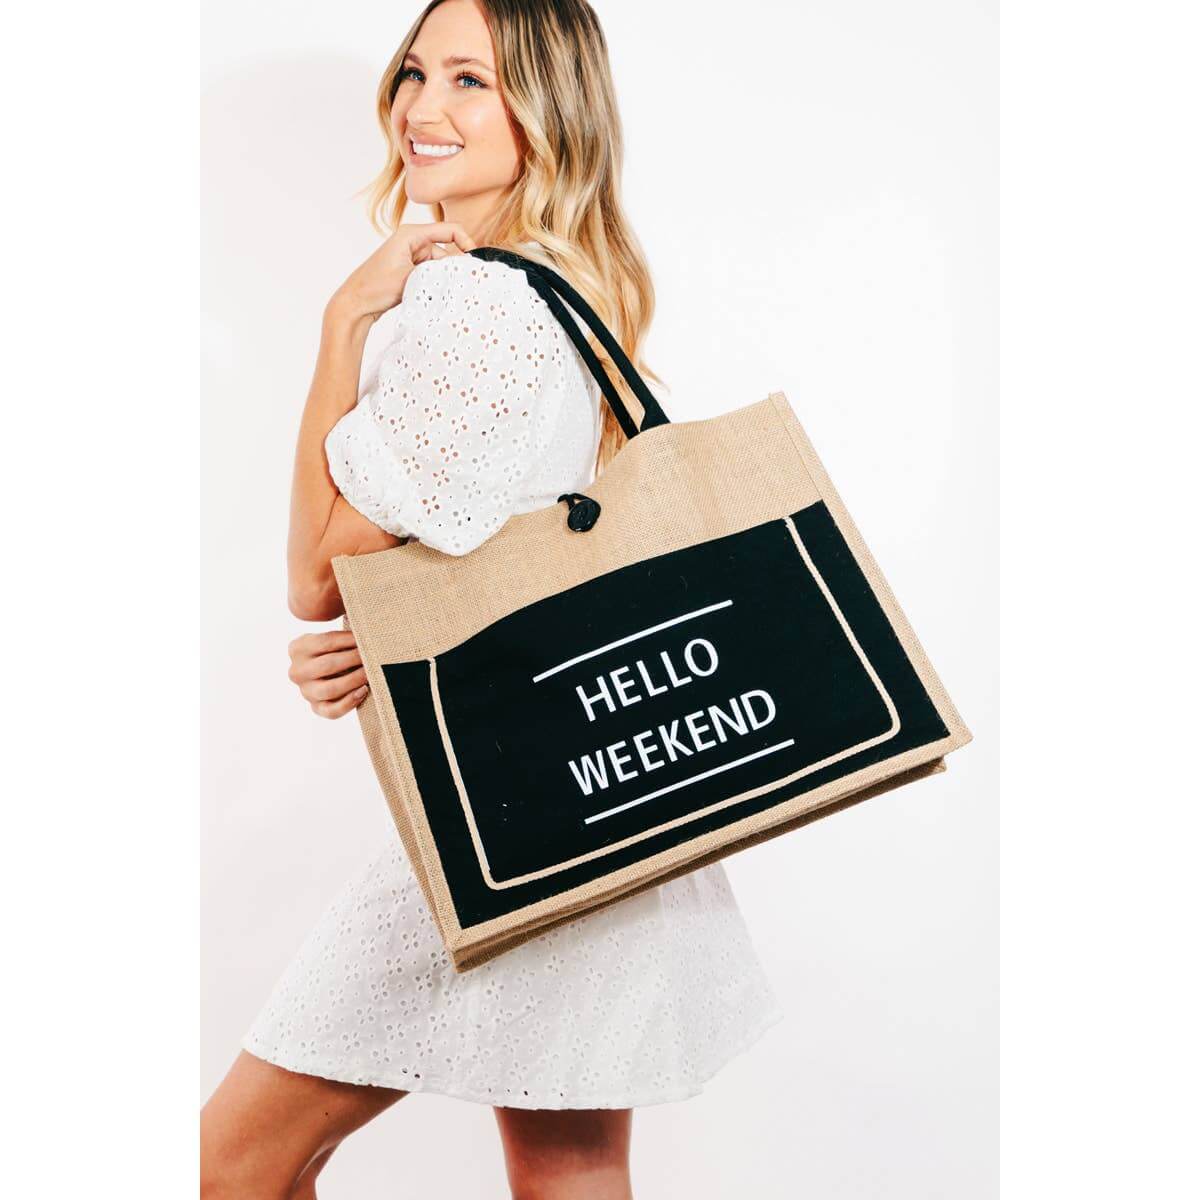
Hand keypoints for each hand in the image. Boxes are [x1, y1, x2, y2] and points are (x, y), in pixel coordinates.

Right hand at [287, 630, 368, 718]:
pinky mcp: (316, 708)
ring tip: (370, 672)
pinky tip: (364, 690)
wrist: (330, 670)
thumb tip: (366, 627)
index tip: (367, 637)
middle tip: (373, 654)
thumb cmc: (336, 649)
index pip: (326, 642)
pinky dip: (350, 702)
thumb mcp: (333, 638)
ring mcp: (306, 692)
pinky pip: (332, 711)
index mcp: (297, 648)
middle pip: (328, 665)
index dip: (350, 640)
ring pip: (330, 689)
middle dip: (354, 659)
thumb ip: (344, 634)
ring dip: (354, 679)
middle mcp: (297, 671)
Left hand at [327, 221, 475, 323]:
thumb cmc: (375, 287)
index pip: (449, 230)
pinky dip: (434, 282)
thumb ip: (438, 270)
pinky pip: (430, 273)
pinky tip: (431, 294)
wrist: (355, 304)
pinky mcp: (409, 269)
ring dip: (442, 278)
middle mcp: (412, 241)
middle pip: (445, 249)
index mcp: (411, 234)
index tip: (475, 260)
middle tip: (459, 285)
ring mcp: (410, 255)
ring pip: (439, 264)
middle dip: (453, 267)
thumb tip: (461, 269)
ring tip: (438, 293)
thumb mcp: (412, 277)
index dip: (466, 242)